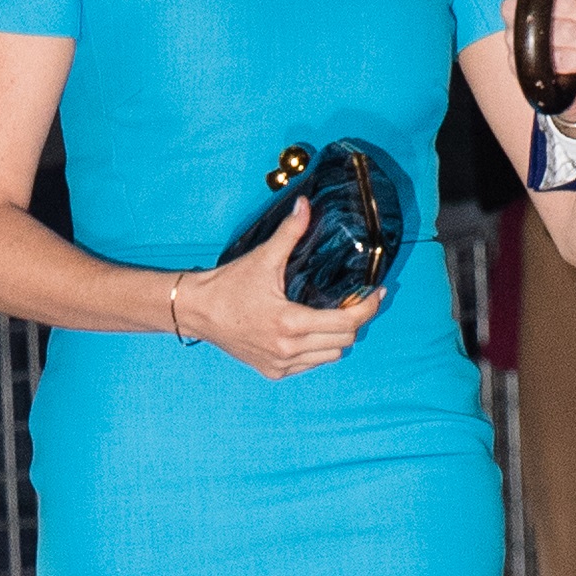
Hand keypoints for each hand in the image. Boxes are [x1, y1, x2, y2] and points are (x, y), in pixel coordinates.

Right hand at [172, 198, 384, 378]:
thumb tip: (306, 204)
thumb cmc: (229, 285)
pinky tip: (313, 329)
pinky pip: (310, 364)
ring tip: (336, 314)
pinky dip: (318, 349)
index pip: (346, 323)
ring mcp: (281, 364)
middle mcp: (288, 349)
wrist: (196, 312)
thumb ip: (291, 232)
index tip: (378, 292)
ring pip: (330, 356)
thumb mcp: (264, 257)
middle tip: (358, 300)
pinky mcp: (272, 371)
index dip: (368, 308)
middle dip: (356, 320)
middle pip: (345, 341)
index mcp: (291, 323)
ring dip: (338, 336)